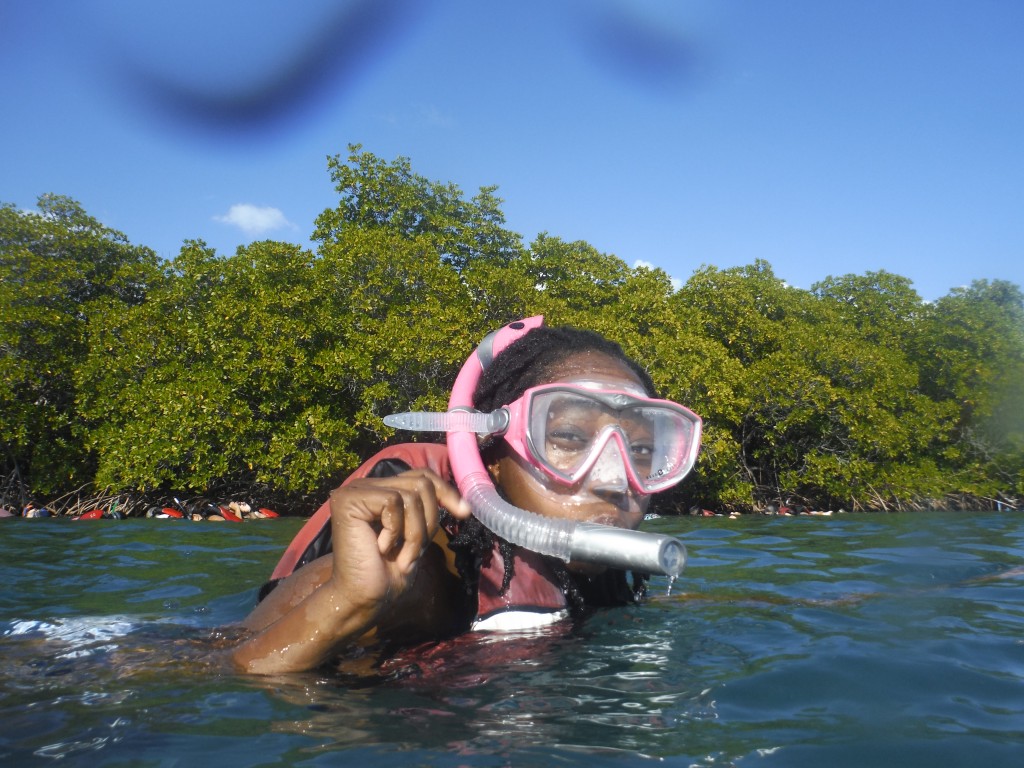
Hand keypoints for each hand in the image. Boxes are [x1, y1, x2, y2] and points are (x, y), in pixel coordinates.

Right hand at [327, 469, 470, 618]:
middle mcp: (366, 485)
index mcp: (381, 490)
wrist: (363, 599)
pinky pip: (394, 502)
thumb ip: (428, 511)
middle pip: (421, 483)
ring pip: (411, 496)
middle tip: (415, 551)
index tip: (464, 513)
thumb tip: (463, 503)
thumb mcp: (417, 535)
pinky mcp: (348, 500)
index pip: (422, 475)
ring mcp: (354, 491)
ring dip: (414, 533)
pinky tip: (381, 548)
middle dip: (429, 520)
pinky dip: (396, 530)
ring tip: (401, 556)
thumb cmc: (388, 573)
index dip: (446, 491)